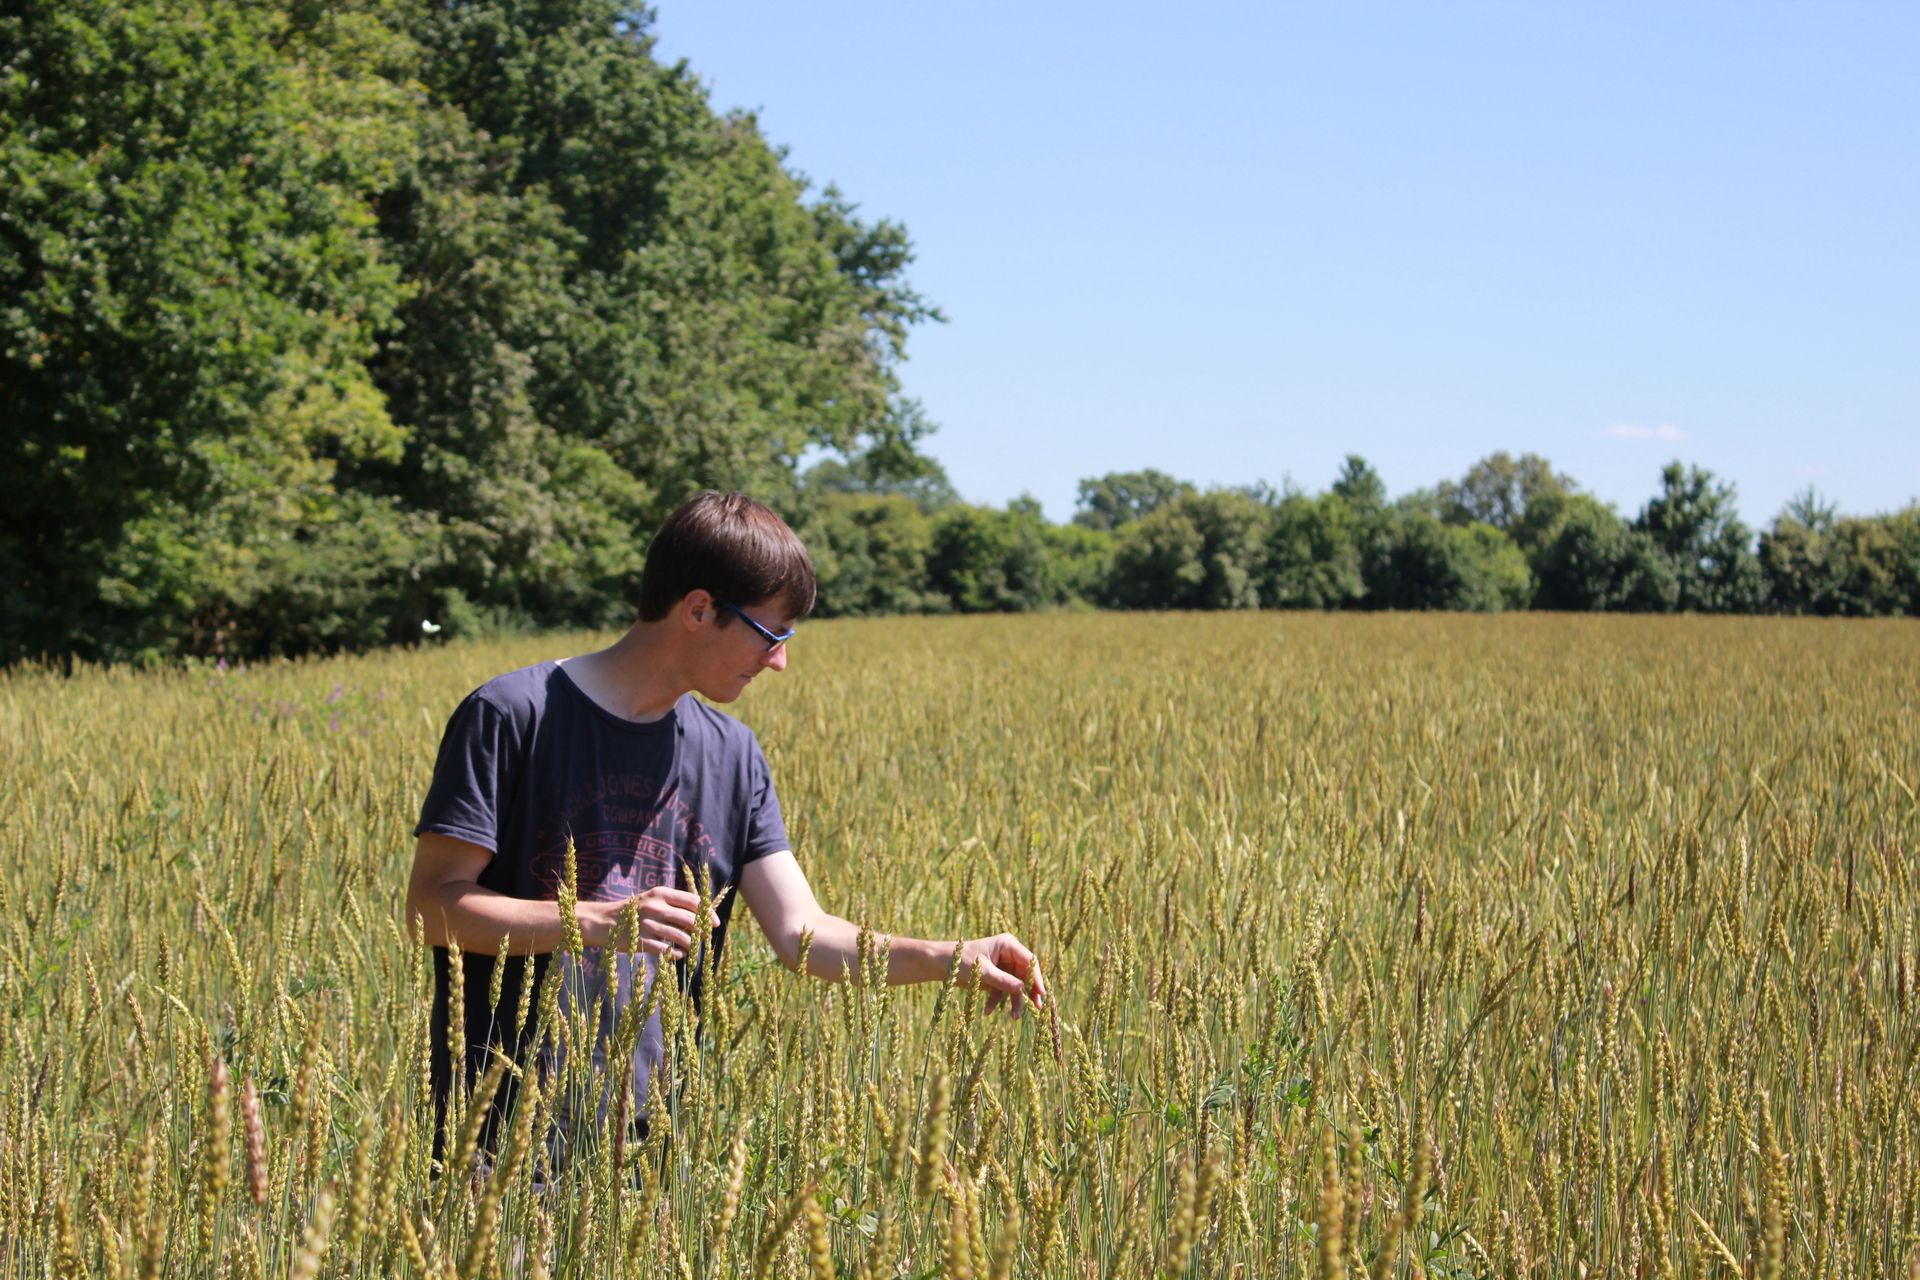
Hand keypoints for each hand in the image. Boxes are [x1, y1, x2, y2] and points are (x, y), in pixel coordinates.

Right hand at [578, 886, 700, 957]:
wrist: (602, 921)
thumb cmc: (633, 910)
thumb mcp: (651, 898)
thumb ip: (672, 903)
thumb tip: (701, 913)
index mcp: (660, 893)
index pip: (692, 901)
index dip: (708, 912)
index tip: (715, 922)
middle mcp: (655, 907)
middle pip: (689, 919)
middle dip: (703, 930)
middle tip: (706, 937)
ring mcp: (648, 924)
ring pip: (680, 936)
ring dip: (691, 945)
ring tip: (692, 948)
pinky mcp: (641, 941)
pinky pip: (667, 950)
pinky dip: (677, 954)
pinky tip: (679, 954)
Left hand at [958, 933, 1046, 1017]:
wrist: (940, 964)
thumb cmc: (960, 961)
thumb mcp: (982, 972)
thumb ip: (1003, 980)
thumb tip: (1023, 989)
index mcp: (1007, 945)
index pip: (1029, 961)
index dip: (1036, 977)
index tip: (1042, 993)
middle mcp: (1008, 954)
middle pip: (1025, 974)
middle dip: (1028, 992)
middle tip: (1037, 1008)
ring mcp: (1003, 966)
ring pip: (1015, 985)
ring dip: (1014, 1000)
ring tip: (1014, 1017)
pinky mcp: (996, 977)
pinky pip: (1002, 990)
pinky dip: (996, 1001)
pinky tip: (987, 1011)